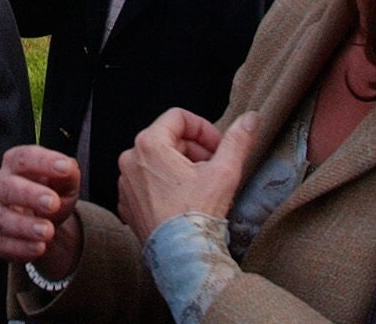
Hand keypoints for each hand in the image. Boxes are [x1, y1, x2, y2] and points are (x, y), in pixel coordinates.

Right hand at [0, 146, 82, 280]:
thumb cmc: (52, 193)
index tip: (64, 168)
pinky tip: (39, 247)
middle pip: (8, 187)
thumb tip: (68, 167)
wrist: (46, 222)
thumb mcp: (65, 181)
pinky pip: (3, 244)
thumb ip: (68, 172)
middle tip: (52, 203)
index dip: (43, 161)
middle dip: (30, 195)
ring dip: (25, 226)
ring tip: (48, 231)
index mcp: (14, 164)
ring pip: (3, 219)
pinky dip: (21, 247)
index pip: (24, 157)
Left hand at [117, 110, 257, 242]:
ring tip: (201, 188)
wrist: (182, 257)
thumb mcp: (224, 172)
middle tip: (214, 169)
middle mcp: (130, 159)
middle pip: (168, 139)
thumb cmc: (198, 215)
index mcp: (149, 144)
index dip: (204, 129)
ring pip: (158, 162)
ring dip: (181, 168)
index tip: (218, 147)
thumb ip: (236, 141)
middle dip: (195, 151)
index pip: (178, 117)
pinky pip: (148, 183)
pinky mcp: (127, 203)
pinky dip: (165, 186)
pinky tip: (183, 202)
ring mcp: (126, 182)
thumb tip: (250, 119)